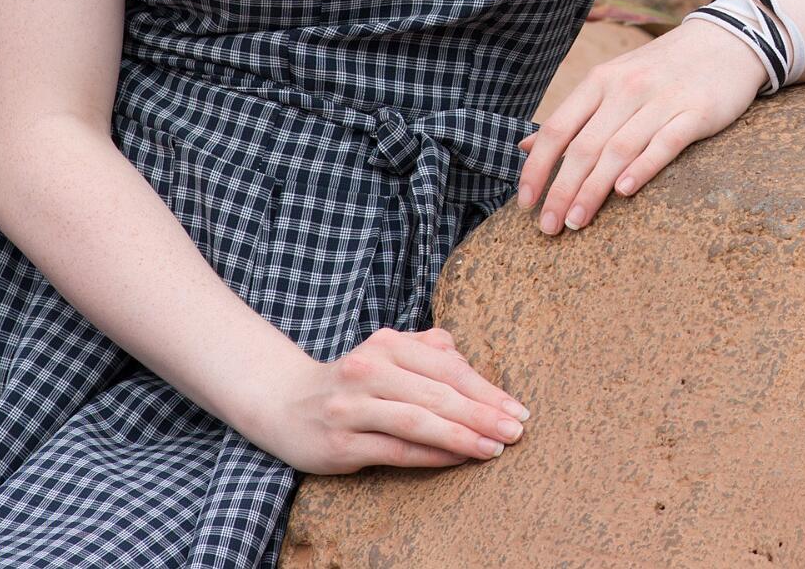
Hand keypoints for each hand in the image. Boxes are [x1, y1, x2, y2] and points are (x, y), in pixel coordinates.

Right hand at [241, 326, 527, 473]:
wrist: (285, 403)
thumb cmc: (354, 381)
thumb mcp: (387, 354)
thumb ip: (430, 350)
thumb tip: (471, 363)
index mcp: (387, 344)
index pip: (448, 366)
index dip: (487, 389)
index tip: (518, 408)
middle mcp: (368, 370)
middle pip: (438, 393)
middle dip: (483, 413)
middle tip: (516, 430)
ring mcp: (351, 407)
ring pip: (418, 421)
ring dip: (461, 435)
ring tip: (494, 447)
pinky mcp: (340, 442)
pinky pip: (395, 450)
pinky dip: (431, 455)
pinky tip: (458, 459)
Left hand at [516, 18, 763, 233]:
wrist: (725, 42)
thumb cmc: (661, 70)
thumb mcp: (613, 81)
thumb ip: (574, 115)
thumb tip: (526, 146)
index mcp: (601, 81)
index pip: (559, 128)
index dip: (537, 167)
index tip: (524, 202)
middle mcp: (627, 88)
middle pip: (586, 146)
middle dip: (562, 190)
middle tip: (549, 227)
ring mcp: (663, 99)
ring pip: (619, 149)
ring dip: (593, 189)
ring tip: (576, 221)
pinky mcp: (697, 112)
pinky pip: (666, 142)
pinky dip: (643, 167)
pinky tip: (624, 191)